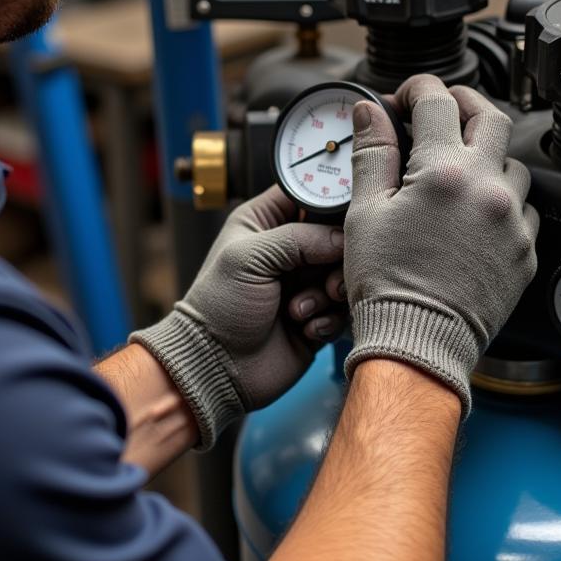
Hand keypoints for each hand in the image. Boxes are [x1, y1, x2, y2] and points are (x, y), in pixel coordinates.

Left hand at [130, 186, 345, 447]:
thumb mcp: (251, 257)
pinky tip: (303, 328)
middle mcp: (287, 249)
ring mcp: (303, 282)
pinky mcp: (316, 315)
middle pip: (335, 235)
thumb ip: (299, 238)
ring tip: (301, 309)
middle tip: (327, 279)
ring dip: (328, 292)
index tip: (343, 220)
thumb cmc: (218, 306)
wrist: (216, 366)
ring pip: (343, 273)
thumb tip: (343, 238)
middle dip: (336, 258)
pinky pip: (342, 308)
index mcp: (264, 222)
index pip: (308, 194)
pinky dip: (327, 319)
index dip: (329, 202)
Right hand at [342, 74, 538, 414]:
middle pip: (490, 117)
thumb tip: (370, 112)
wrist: (418, 343)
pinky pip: (526, 208)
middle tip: (442, 110)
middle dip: (463, 104)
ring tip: (460, 168)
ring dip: (488, 154)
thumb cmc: (386, 286)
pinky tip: (478, 211)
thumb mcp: (365, 211)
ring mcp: (512, 221)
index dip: (418, 88)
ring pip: (514, 163)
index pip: (438, 101)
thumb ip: (372, 153)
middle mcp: (487, 190)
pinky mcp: (525, 251)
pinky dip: (503, 199)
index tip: (406, 96)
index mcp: (444, 173)